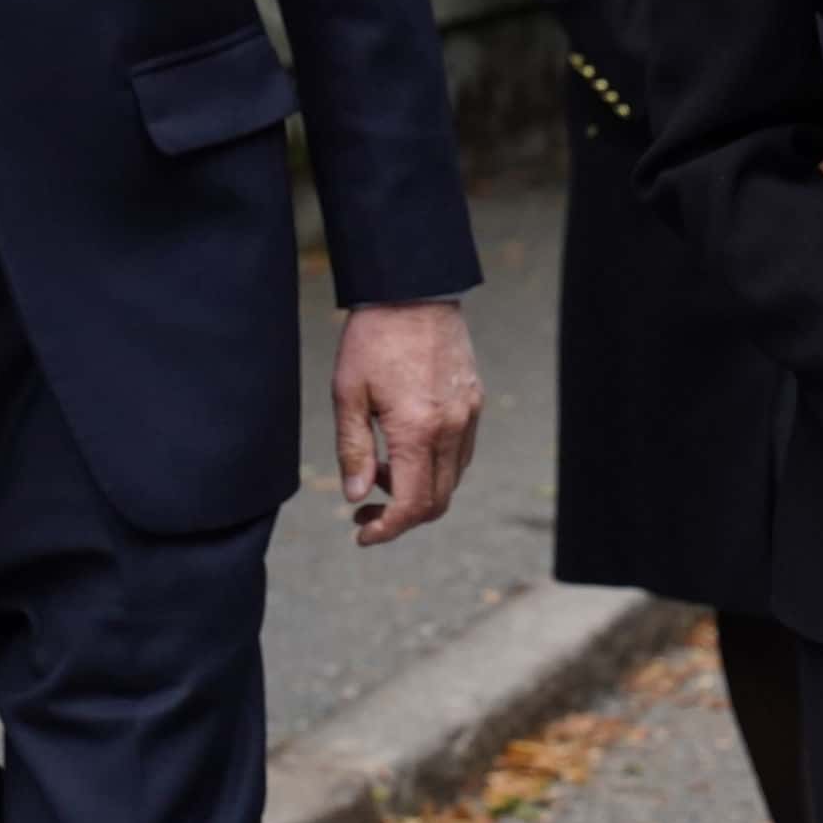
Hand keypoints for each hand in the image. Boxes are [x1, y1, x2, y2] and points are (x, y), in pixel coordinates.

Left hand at [332, 300, 482, 546]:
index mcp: (417, 430)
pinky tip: (405, 448)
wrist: (413, 289)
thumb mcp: (348, 394)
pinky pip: (461, 452)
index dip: (387, 529)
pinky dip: (435, 466)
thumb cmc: (373, 338)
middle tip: (364, 509)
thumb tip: (355, 496)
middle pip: (438, 501)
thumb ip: (353, 450)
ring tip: (380, 469)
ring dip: (418, 490)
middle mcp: (451, 428)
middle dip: (401, 517)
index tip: (362, 533)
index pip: (412, 504)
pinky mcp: (474, 400)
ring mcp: (468, 415)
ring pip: (453, 479)